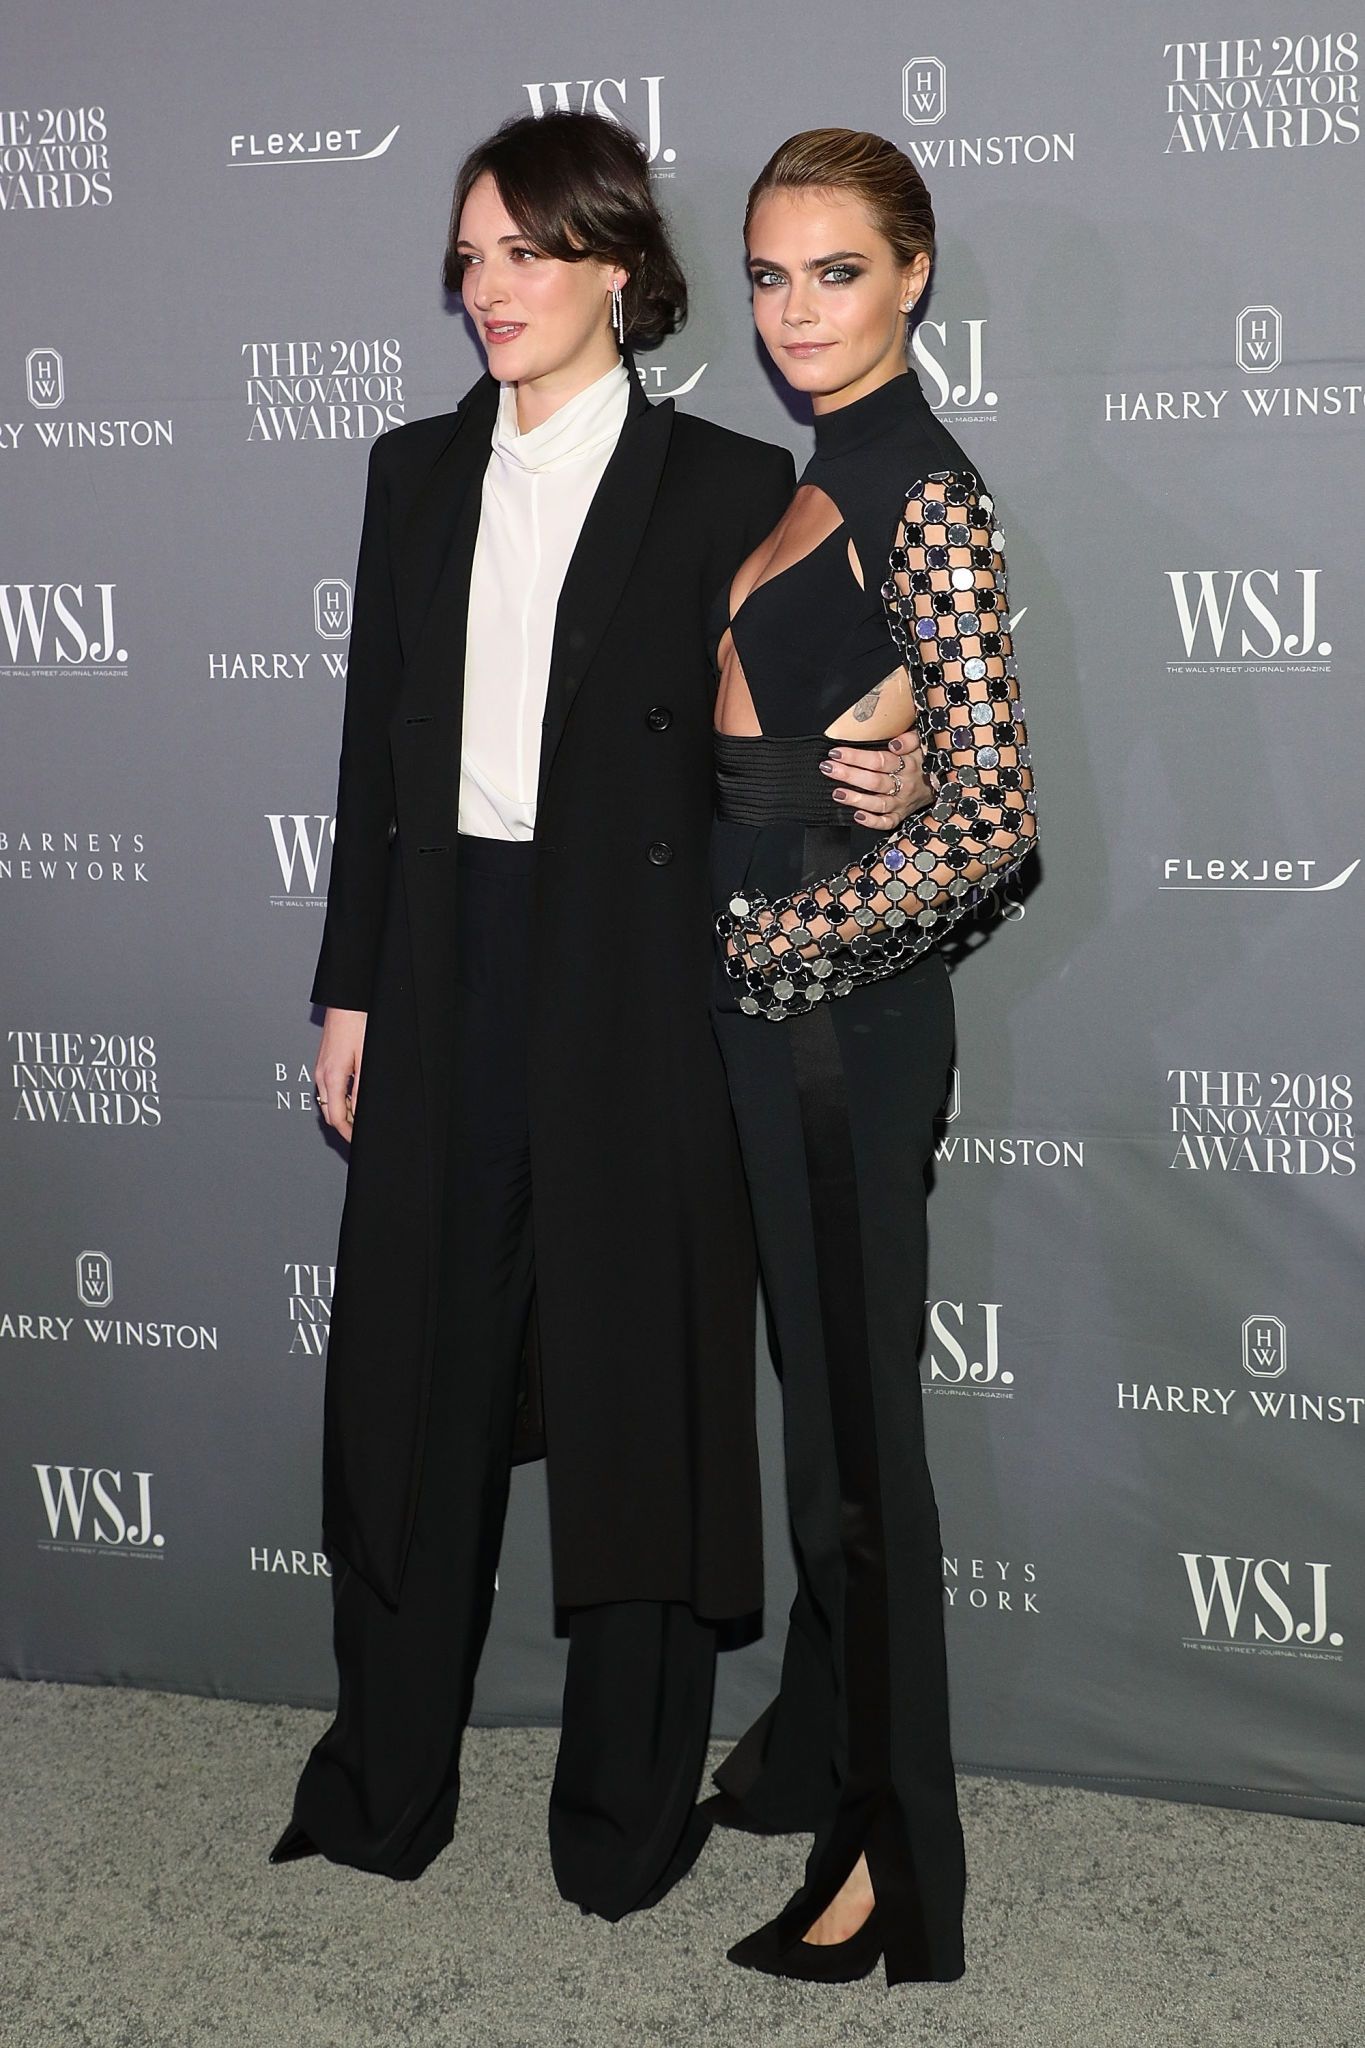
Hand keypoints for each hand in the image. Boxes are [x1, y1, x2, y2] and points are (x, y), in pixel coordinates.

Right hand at [315, 1007, 366, 1139]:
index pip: (336, 1118)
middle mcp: (321, 1075)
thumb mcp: (365, 1059)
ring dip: (343, 1113)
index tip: (359, 1141)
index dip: (348, 1134)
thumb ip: (361, 1088)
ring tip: (361, 1117)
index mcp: (331, 1077)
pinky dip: (340, 1100)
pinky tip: (354, 1098)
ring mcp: (319, 1069)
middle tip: (363, 1133)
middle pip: (329, 1114)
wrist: (345, 1003)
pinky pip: (328, 1090)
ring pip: (328, 1103)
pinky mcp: (322, 1064)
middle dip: (346, 1126)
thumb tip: (361, 1111)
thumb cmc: (357, 1025)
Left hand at [823, 724, 928, 826]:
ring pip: (878, 803)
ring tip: (837, 793)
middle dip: (848, 775)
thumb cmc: (925, 759)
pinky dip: (872, 821)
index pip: (878, 760)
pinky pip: (887, 823)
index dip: (856, 757)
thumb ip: (911, 739)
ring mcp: (902, 802)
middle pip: (874, 781)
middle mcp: (905, 785)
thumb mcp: (923, 742)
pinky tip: (857, 816)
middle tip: (828, 768)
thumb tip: (895, 743)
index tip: (836, 752)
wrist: (944, 782)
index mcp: (908, 764)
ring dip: (856, 799)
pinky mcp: (901, 815)